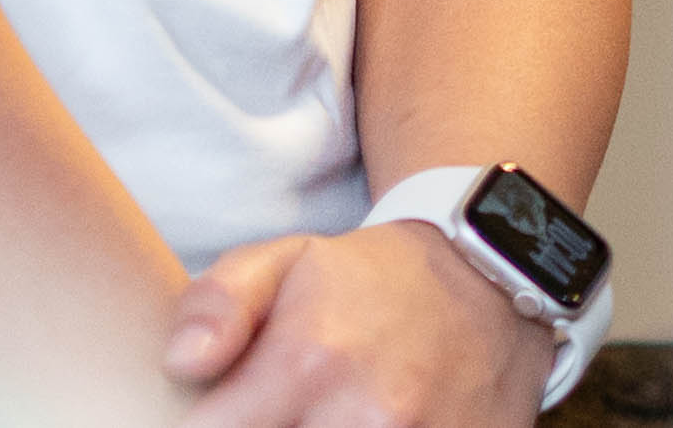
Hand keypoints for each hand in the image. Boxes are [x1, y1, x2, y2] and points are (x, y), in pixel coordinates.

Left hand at [168, 222, 554, 427]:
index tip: (227, 411)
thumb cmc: (372, 280)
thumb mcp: (285, 261)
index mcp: (309, 362)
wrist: (490, 278)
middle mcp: (365, 415)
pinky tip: (370, 424)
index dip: (210, 425)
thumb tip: (182, 363)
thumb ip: (217, 304)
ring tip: (326, 414)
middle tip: (285, 408)